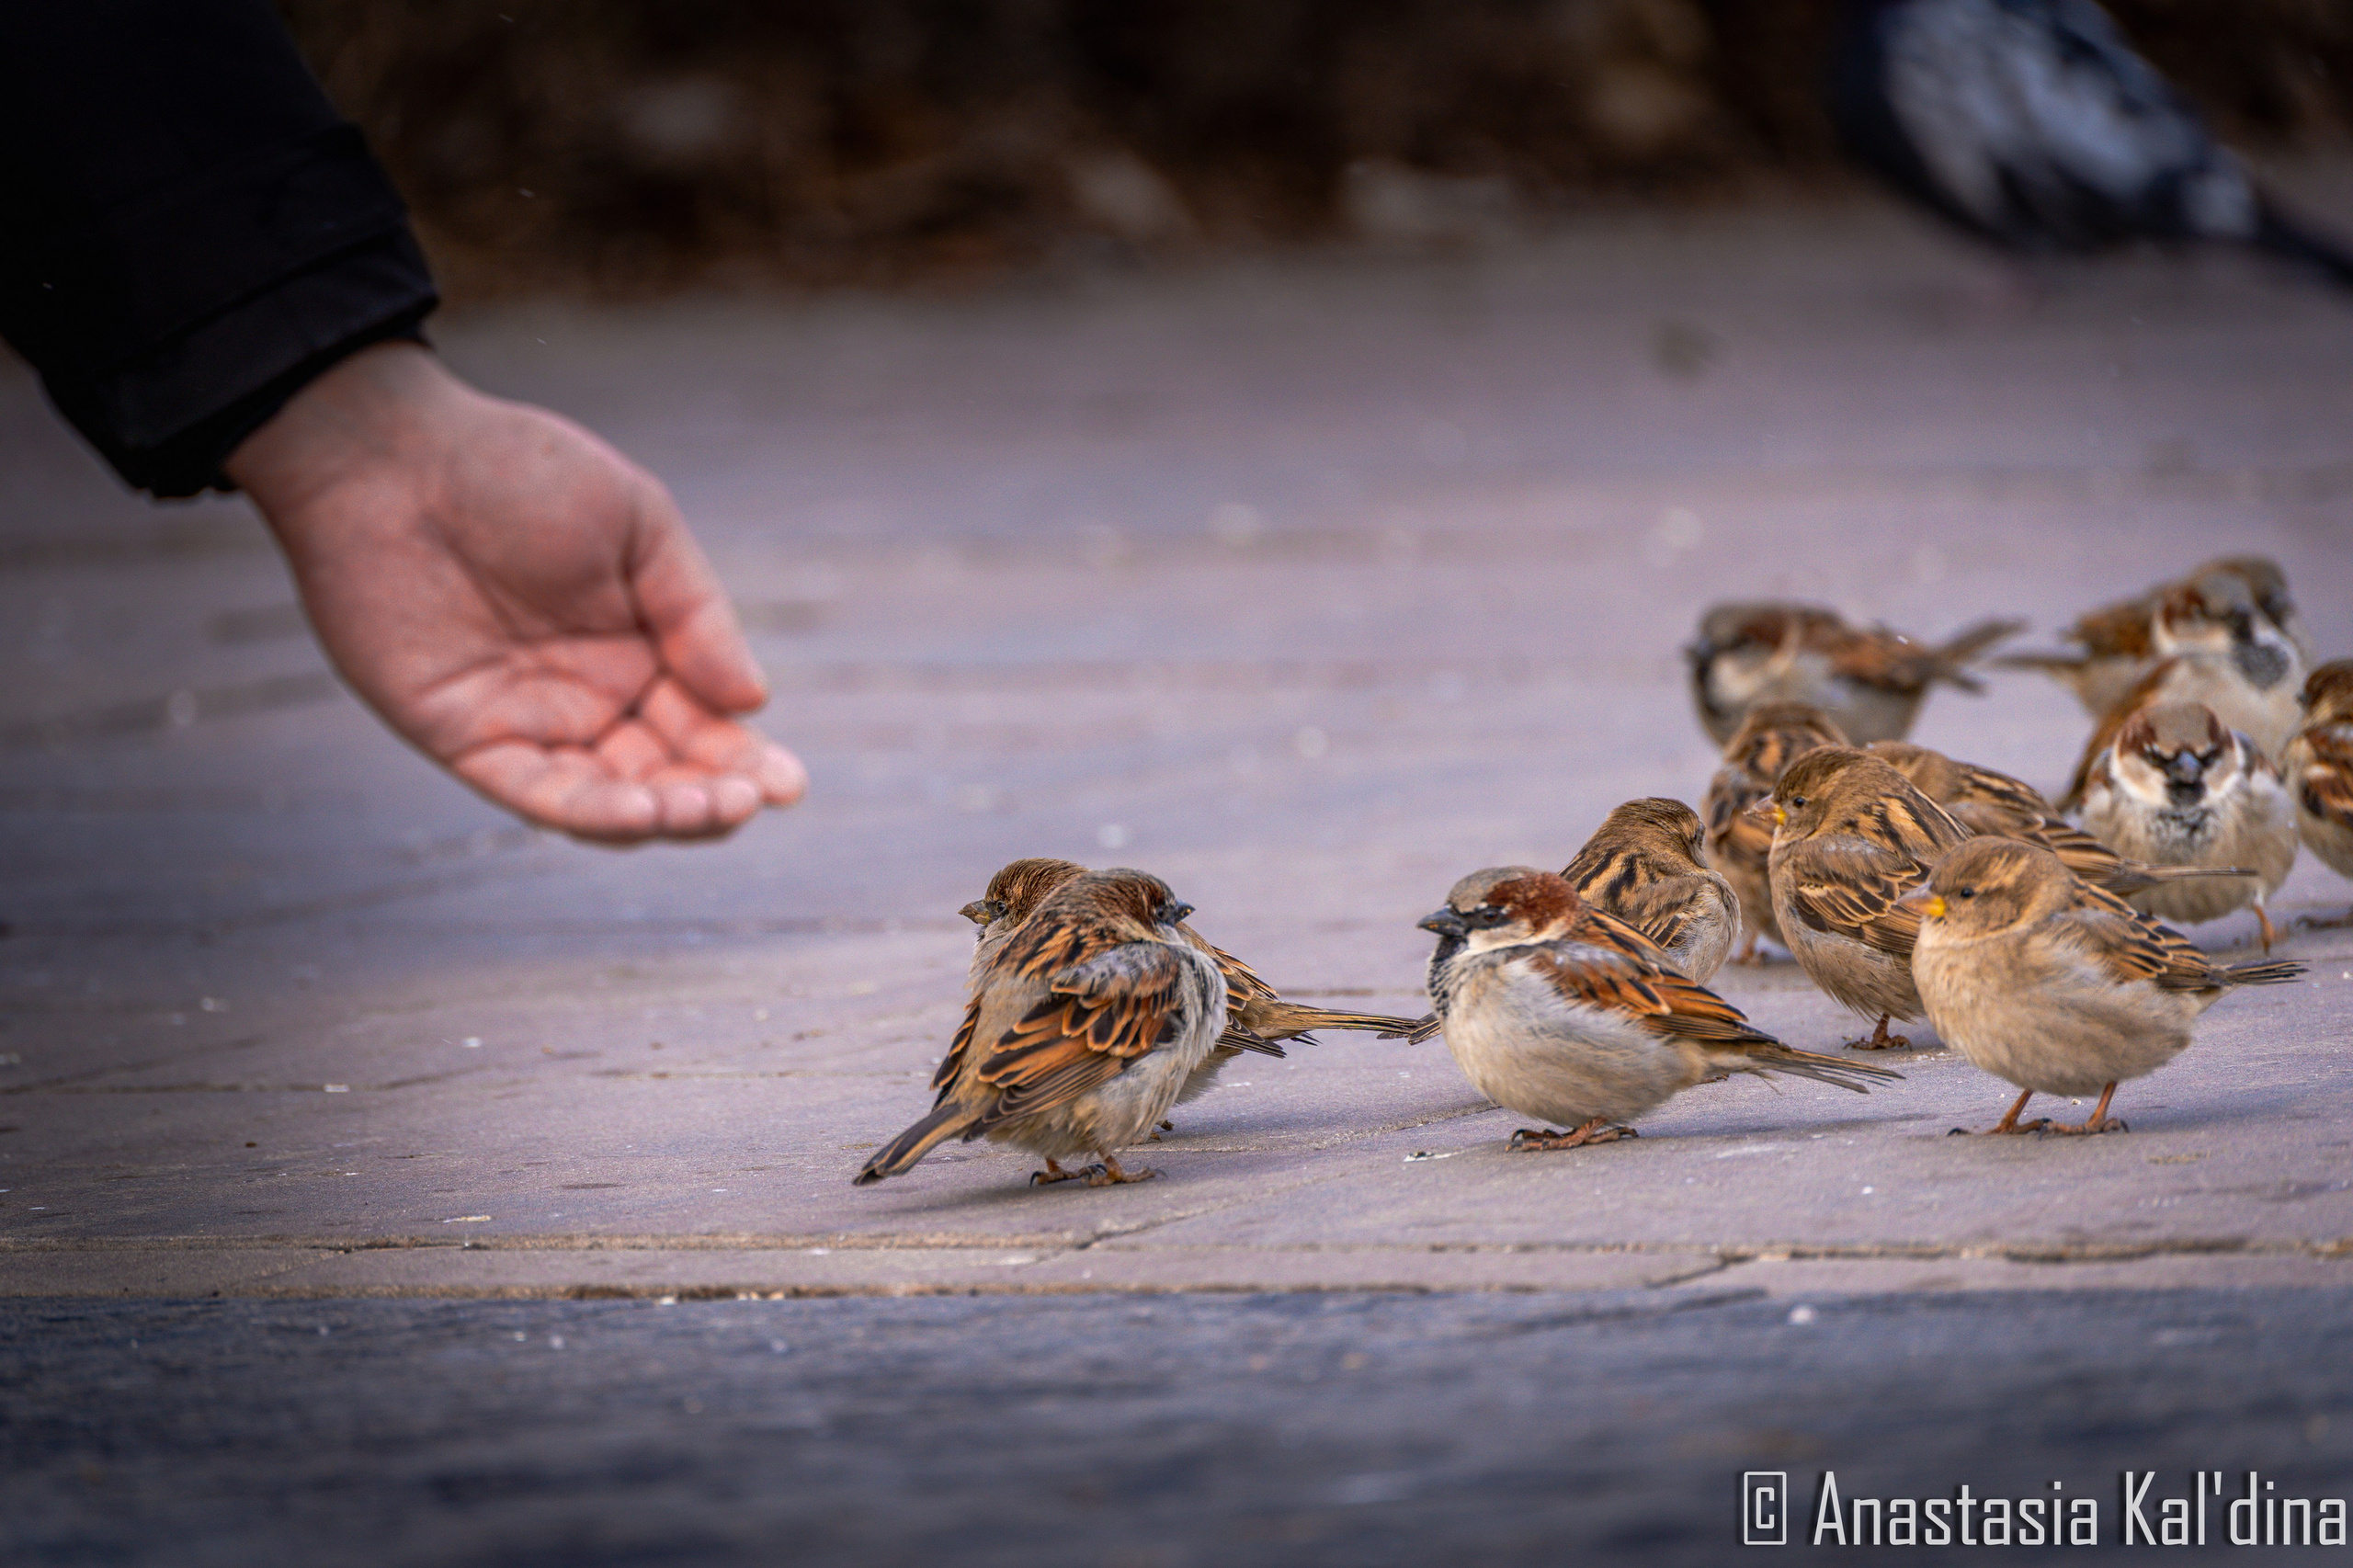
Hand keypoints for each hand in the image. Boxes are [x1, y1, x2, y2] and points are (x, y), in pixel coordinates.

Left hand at [226, 342, 805, 841]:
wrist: (391, 458)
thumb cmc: (517, 471)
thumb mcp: (639, 524)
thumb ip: (697, 612)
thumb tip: (754, 701)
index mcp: (640, 650)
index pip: (705, 728)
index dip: (747, 763)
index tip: (787, 784)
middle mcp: (588, 698)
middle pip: (667, 777)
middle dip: (716, 797)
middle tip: (753, 797)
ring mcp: (528, 723)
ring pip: (609, 800)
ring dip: (666, 817)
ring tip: (708, 809)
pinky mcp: (466, 738)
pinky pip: (539, 793)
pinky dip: (593, 813)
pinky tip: (644, 812)